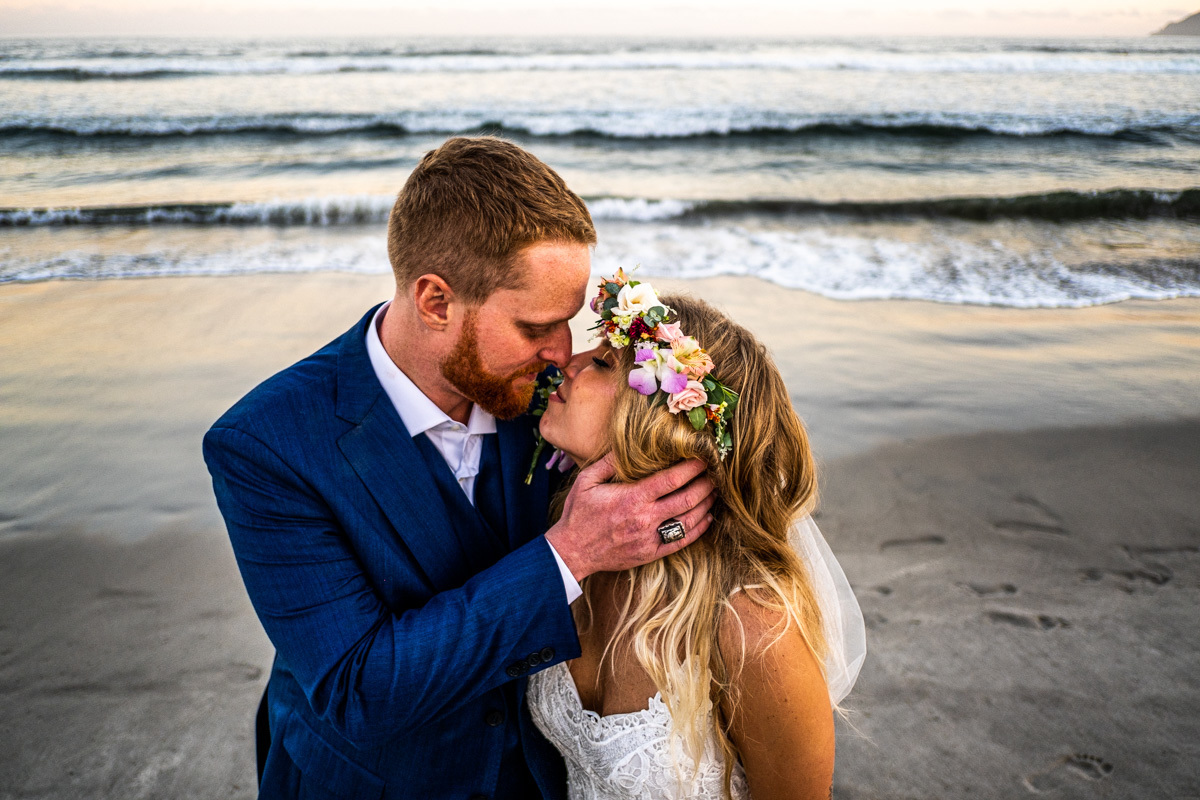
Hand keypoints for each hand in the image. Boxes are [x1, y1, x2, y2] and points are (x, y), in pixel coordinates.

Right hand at [545, 454, 715, 580]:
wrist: (572, 551)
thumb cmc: (578, 513)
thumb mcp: (586, 481)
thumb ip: (608, 462)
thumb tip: (625, 444)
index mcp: (632, 498)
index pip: (671, 480)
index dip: (692, 468)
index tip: (703, 458)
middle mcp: (645, 518)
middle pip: (687, 499)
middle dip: (705, 484)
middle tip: (715, 473)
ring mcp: (650, 538)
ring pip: (689, 520)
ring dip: (706, 504)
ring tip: (714, 491)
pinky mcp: (651, 553)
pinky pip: (682, 541)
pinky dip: (698, 529)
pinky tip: (707, 517)